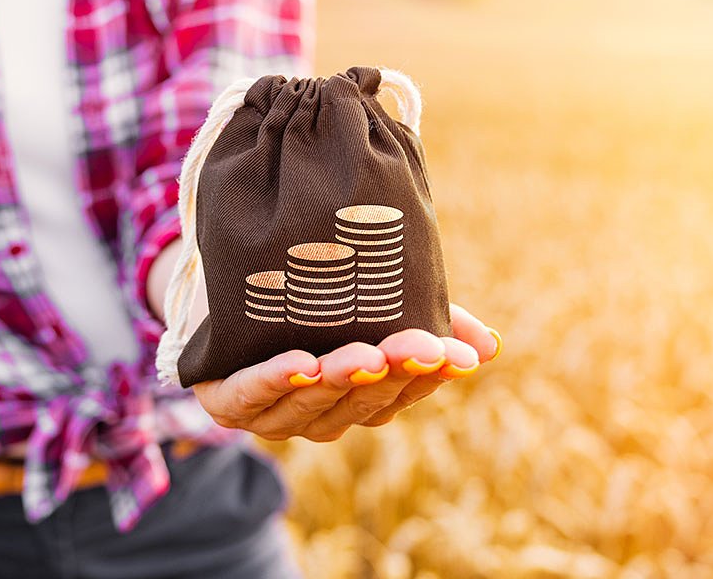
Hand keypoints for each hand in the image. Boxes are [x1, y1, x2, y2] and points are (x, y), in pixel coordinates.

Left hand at [192, 303, 501, 441]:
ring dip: (340, 378)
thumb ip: (431, 320)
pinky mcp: (227, 401)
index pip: (404, 392)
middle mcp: (321, 416)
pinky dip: (276, 380)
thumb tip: (490, 346)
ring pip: (312, 400)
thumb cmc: (310, 301)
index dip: (430, 374)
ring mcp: (273, 415)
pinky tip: (300, 362)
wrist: (222, 295)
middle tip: (418, 347)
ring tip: (364, 355)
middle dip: (391, 373)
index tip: (456, 354)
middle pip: (362, 399)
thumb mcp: (374, 300)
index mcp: (361, 400)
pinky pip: (253, 393)